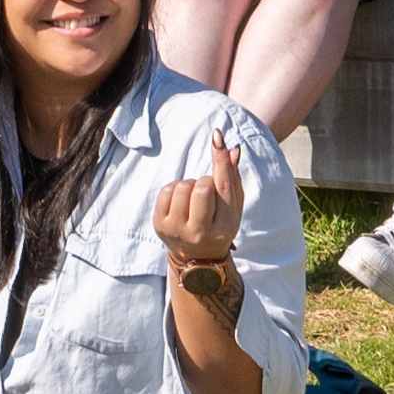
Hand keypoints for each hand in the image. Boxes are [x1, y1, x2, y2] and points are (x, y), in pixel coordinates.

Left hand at [152, 135, 253, 274]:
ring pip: (183, 186)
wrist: (197, 258)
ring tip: (194, 200)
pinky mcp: (160, 225)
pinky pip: (166, 190)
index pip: (223, 187)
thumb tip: (232, 148)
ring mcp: (177, 230)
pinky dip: (175, 189)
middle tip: (207, 193)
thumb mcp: (233, 207)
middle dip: (205, 181)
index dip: (220, 159)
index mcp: (225, 227)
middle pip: (202, 187)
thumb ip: (233, 178)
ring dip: (190, 185)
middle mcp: (200, 231)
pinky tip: (181, 201)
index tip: (216, 135)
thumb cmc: (219, 225)